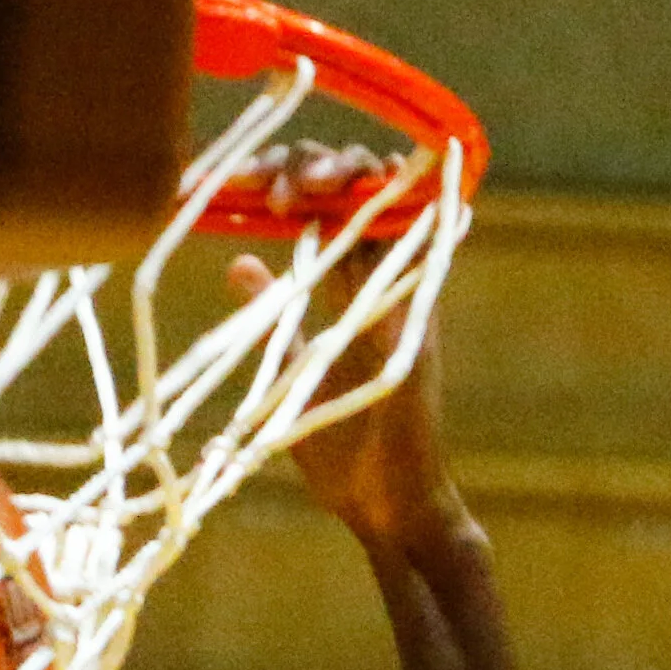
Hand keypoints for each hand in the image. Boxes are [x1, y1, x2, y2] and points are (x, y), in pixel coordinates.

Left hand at [227, 157, 468, 559]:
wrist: (381, 505)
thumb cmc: (340, 453)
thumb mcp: (292, 372)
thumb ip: (273, 320)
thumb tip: (238, 263)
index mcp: (344, 292)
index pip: (321, 208)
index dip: (287, 179)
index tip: (244, 182)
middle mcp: (380, 282)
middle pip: (356, 190)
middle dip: (312, 164)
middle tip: (269, 182)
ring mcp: (406, 295)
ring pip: (392, 200)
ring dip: (349, 173)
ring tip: (306, 181)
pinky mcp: (422, 318)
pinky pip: (431, 244)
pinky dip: (417, 203)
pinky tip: (388, 174)